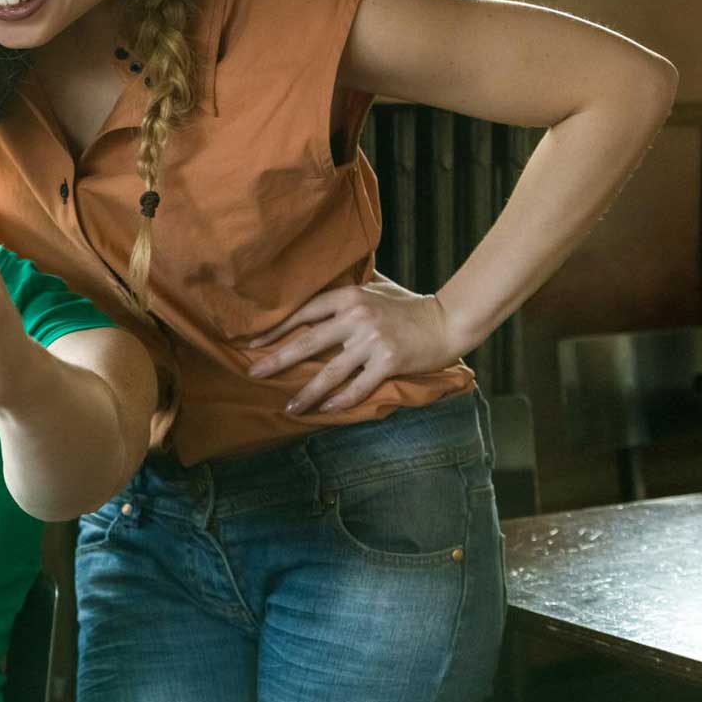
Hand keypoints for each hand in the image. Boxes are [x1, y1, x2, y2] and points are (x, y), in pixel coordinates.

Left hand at [244, 277, 463, 414]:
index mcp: (348, 296)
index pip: (303, 313)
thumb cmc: (407, 306)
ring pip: (330, 371)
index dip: (276, 329)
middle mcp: (357, 316)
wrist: (448, 320)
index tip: (253, 343)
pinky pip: (359, 386)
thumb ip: (345, 295)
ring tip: (289, 408)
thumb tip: (311, 298)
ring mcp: (373, 340)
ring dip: (307, 393)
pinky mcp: (389, 361)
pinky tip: (326, 410)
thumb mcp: (374, 290)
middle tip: (253, 374)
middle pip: (308, 342)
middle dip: (277, 360)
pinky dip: (342, 400)